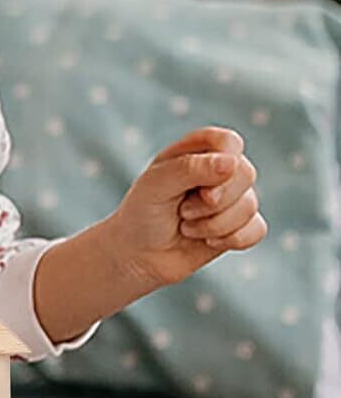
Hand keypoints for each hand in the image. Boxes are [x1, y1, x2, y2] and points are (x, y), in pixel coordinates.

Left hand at [109, 126, 265, 292]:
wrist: (139, 256)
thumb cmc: (142, 213)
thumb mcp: (155, 186)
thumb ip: (189, 169)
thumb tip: (231, 163)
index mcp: (195, 151)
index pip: (229, 141)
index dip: (223, 160)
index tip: (200, 185)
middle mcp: (218, 171)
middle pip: (246, 173)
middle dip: (215, 200)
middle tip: (184, 211)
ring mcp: (232, 198)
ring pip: (250, 205)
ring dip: (213, 224)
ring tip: (186, 226)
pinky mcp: (240, 225)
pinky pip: (257, 230)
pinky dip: (230, 240)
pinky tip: (207, 241)